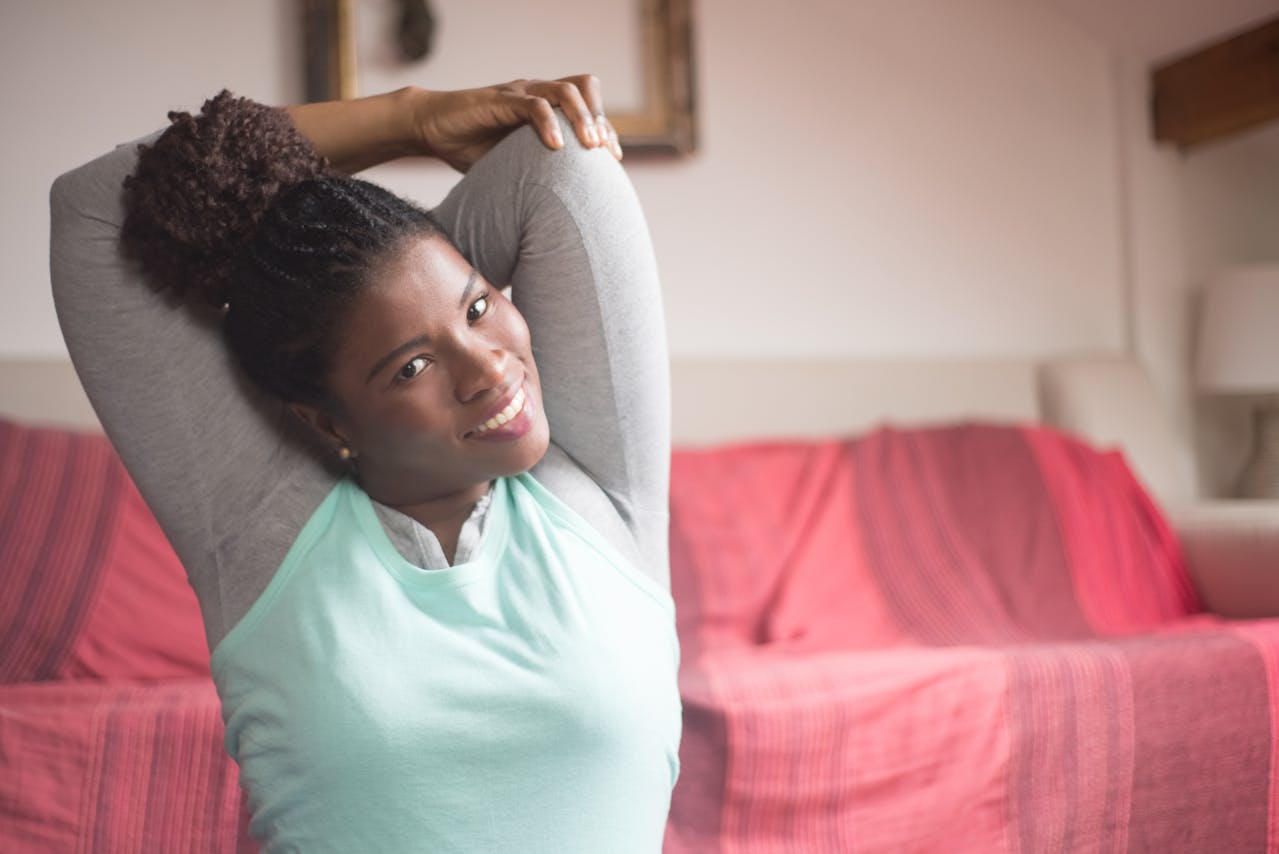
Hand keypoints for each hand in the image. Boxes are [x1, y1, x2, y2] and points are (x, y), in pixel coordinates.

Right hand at [409, 75, 621, 171]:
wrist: (431, 128)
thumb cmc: (471, 149)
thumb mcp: (513, 166)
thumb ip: (537, 177)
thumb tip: (560, 216)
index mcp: (545, 106)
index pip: (588, 105)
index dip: (605, 129)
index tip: (613, 160)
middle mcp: (537, 93)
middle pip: (584, 87)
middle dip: (600, 118)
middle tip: (606, 152)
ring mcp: (520, 93)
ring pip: (565, 92)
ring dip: (582, 118)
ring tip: (591, 146)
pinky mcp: (501, 99)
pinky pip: (533, 105)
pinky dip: (549, 123)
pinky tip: (555, 147)